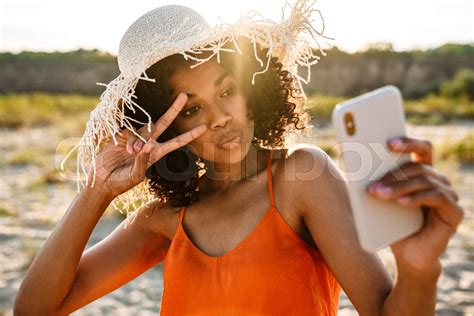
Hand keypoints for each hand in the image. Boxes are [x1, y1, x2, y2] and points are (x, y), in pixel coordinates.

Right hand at [92, 93, 206, 197]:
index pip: (176, 142)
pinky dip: (131, 140)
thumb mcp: (136, 176)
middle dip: (173, 109)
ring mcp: (136, 137)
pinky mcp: (123, 135)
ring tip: (132, 154)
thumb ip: (143, 161)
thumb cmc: (122, 182)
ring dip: (140, 140)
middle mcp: (148, 143)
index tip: (204, 128)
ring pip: (145, 129)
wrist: (102, 180)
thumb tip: (147, 145)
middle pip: (163, 123)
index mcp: (156, 154)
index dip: (189, 135)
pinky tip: (127, 151)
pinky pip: (131, 132)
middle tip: (183, 96)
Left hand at [366, 136, 463, 271]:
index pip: (421, 149)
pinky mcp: (454, 212)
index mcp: (423, 173)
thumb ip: (376, 182)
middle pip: (418, 167)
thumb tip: (355, 162)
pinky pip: (436, 198)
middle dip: (391, 174)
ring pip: (424, 181)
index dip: (408, 143)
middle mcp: (439, 181)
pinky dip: (416, 198)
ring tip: (377, 194)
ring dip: (398, 187)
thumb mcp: (382, 200)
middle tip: (370, 184)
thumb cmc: (393, 225)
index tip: (388, 142)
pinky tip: (400, 202)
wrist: (409, 256)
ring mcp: (449, 195)